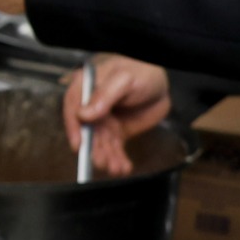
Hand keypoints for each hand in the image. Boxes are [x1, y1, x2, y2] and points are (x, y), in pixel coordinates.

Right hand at [66, 55, 172, 175]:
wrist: (167, 82)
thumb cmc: (143, 71)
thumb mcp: (124, 79)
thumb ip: (104, 96)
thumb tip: (83, 115)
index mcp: (87, 87)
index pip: (72, 107)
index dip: (73, 127)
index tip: (78, 144)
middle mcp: (91, 106)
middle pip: (86, 130)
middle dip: (93, 148)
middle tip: (101, 161)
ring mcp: (103, 120)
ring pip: (100, 142)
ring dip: (106, 157)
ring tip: (116, 168)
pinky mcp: (116, 132)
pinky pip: (114, 148)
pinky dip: (118, 159)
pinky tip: (124, 168)